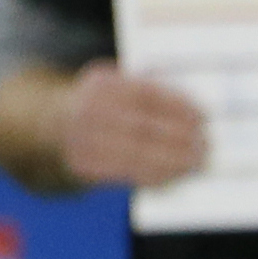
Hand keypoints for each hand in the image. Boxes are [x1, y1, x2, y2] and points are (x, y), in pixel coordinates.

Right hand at [58, 62, 206, 188]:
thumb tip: (199, 109)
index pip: (147, 94)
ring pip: (139, 153)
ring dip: (175, 161)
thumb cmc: (101, 106)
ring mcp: (84, 138)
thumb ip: (150, 88)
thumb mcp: (117, 85)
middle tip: (207, 144)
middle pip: (145, 126)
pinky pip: (128, 173)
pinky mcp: (84, 165)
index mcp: (101, 84)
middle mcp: (89, 110)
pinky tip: (178, 174)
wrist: (50, 125)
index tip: (205, 116)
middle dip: (182, 138)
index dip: (180, 106)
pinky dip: (158, 175)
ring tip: (199, 162)